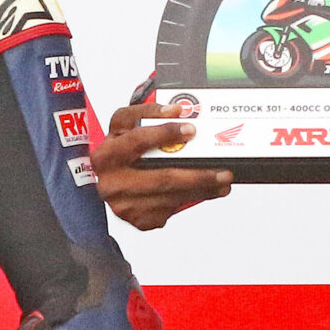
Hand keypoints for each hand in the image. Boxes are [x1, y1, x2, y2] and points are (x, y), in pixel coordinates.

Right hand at [92, 100, 231, 231]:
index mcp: (107, 156)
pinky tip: (206, 191)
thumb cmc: (120, 152)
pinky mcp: (138, 219)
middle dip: (197, 175)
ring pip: (172, 197)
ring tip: (222, 180)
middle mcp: (112, 183)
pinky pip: (173, 209)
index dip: (165, 134)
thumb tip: (176, 110)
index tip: (191, 130)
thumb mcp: (125, 127)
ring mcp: (125, 205)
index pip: (137, 141)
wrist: (109, 181)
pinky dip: (193, 199)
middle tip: (222, 170)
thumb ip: (147, 113)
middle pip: (162, 179)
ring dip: (202, 189)